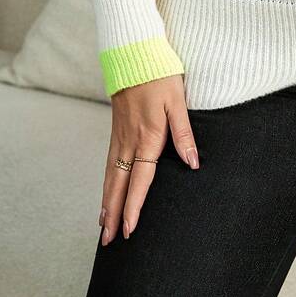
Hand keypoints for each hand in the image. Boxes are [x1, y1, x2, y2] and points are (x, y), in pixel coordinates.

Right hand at [98, 74, 198, 244]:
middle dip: (113, 214)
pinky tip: (107, 191)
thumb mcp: (178, 102)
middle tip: (108, 241)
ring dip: (106, 201)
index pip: (140, 180)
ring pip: (111, 175)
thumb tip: (193, 163)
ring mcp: (120, 136)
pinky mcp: (116, 130)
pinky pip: (109, 163)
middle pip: (119, 184)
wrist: (134, 55)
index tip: (129, 230)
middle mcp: (130, 140)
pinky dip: (106, 182)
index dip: (135, 206)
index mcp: (148, 136)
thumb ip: (185, 134)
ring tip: (102, 226)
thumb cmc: (161, 76)